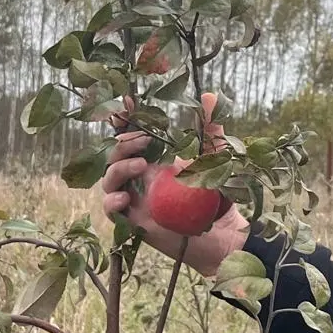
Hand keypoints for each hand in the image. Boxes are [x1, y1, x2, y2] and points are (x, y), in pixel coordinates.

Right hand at [99, 91, 248, 277]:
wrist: (223, 237)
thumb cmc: (219, 198)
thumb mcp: (215, 160)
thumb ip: (211, 130)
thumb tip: (210, 95)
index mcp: (156, 162)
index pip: (133, 137)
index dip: (124, 121)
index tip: (125, 104)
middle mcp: (142, 179)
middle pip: (116, 155)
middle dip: (123, 143)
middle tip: (143, 140)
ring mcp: (137, 199)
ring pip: (109, 179)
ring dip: (118, 168)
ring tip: (141, 165)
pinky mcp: (135, 222)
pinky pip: (112, 211)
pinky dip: (111, 202)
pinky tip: (124, 198)